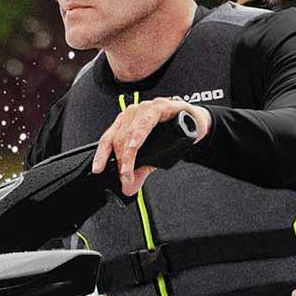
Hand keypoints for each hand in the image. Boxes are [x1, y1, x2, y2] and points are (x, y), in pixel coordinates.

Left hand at [90, 96, 208, 194]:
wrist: (197, 123)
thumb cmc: (175, 134)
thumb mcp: (153, 157)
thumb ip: (139, 170)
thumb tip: (128, 188)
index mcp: (127, 122)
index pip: (108, 138)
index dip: (101, 155)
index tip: (98, 169)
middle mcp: (134, 113)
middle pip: (118, 138)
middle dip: (120, 162)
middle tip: (126, 179)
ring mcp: (146, 109)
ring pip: (129, 133)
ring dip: (127, 155)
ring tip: (129, 171)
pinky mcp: (161, 107)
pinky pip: (144, 123)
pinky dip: (137, 136)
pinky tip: (134, 147)